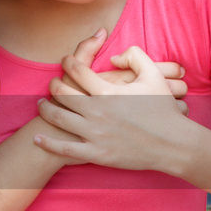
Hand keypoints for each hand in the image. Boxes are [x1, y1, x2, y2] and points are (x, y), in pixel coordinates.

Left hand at [34, 43, 191, 170]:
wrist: (173, 144)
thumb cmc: (163, 109)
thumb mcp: (153, 74)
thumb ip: (133, 56)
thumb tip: (112, 57)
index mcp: (108, 91)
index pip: (77, 71)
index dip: (67, 62)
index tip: (64, 61)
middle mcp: (97, 111)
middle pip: (62, 93)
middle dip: (53, 85)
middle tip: (51, 83)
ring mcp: (95, 134)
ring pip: (59, 119)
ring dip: (46, 109)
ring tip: (41, 104)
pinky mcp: (97, 154)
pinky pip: (65, 149)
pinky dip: (48, 143)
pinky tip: (38, 138)